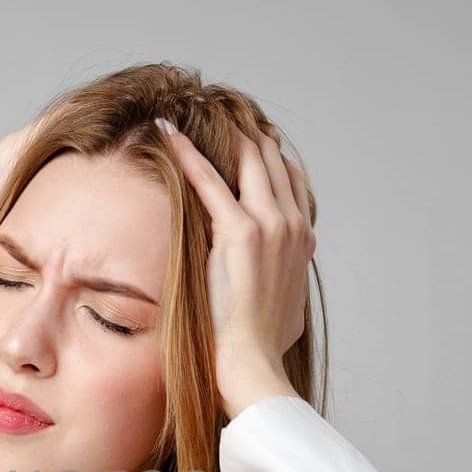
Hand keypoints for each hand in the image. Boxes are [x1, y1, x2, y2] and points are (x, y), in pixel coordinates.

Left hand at [159, 119, 316, 416]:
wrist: (254, 360)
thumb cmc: (265, 346)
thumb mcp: (289, 308)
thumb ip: (290, 283)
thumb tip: (293, 280)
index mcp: (302, 240)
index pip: (292, 182)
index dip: (270, 157)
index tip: (250, 140)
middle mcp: (291, 225)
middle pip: (271, 162)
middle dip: (246, 135)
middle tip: (219, 112)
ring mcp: (268, 225)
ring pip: (247, 161)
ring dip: (222, 134)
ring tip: (196, 112)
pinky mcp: (238, 231)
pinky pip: (208, 181)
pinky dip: (187, 154)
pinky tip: (168, 134)